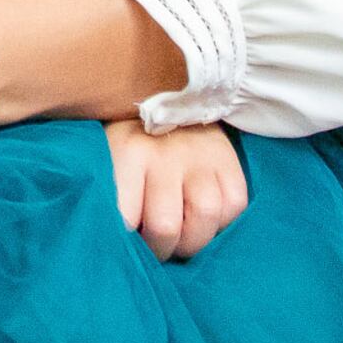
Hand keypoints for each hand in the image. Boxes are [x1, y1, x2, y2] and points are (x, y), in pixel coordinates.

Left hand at [105, 119, 248, 261]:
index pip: (124, 218)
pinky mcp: (228, 158)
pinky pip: (234, 203)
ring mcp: (200, 155)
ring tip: (183, 236)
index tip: (126, 243)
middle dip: (161, 248)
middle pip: (166, 226)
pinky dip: (222, 220)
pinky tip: (206, 217)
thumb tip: (114, 243)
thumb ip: (110, 197)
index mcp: (127, 152)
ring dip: (194, 239)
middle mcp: (164, 153)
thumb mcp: (107, 159)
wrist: (164, 94)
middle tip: (156, 245)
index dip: (126, 242)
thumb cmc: (129, 141)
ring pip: (205, 215)